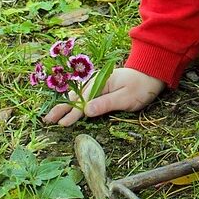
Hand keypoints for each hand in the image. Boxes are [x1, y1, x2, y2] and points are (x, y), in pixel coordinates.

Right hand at [43, 67, 164, 126]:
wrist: (150, 74)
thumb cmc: (141, 87)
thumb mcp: (126, 97)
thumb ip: (106, 104)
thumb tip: (86, 111)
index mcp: (101, 83)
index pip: (83, 100)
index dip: (72, 113)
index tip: (61, 124)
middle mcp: (96, 82)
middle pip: (75, 97)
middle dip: (61, 108)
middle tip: (47, 120)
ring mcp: (97, 84)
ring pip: (77, 96)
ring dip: (64, 106)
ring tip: (52, 116)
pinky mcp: (100, 88)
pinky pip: (83, 96)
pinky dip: (73, 103)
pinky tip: (66, 109)